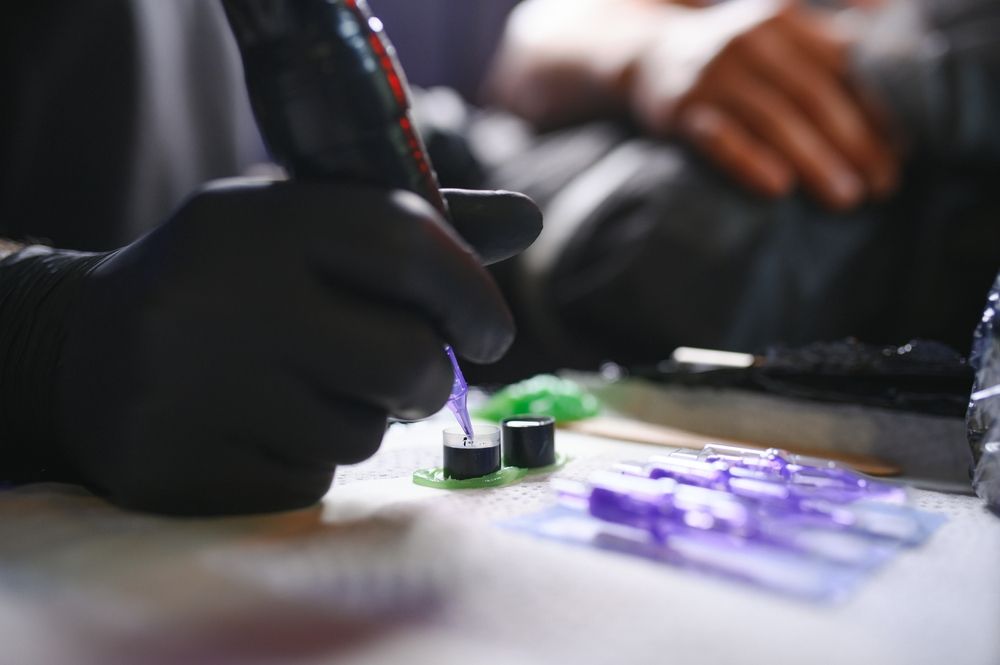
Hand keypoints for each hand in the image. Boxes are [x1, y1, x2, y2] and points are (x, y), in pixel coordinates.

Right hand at [54, 181, 540, 514]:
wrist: (85, 352)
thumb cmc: (225, 284)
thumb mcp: (298, 230)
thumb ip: (407, 232)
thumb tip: (529, 222)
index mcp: (258, 220)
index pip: (406, 240)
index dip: (472, 291)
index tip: (491, 333)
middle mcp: (222, 296)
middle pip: (404, 357)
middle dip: (428, 376)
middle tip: (410, 374)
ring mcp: (195, 388)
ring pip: (361, 432)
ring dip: (358, 418)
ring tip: (296, 389)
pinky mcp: (184, 468)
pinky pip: (310, 482)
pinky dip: (306, 461)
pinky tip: (255, 429)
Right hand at [629, 0, 897, 208]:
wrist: (649, 54)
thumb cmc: (732, 56)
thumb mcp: (779, 28)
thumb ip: (830, 39)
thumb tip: (892, 55)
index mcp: (785, 19)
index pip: (843, 66)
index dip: (877, 110)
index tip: (903, 152)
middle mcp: (751, 40)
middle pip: (814, 96)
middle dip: (855, 144)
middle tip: (883, 186)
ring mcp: (713, 74)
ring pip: (774, 120)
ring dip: (815, 162)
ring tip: (845, 199)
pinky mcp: (681, 107)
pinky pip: (718, 138)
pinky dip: (749, 161)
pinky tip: (778, 188)